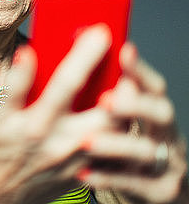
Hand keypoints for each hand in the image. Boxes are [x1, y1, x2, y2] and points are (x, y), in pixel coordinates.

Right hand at [0, 24, 114, 203]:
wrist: (3, 194)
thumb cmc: (1, 152)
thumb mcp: (1, 117)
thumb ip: (16, 84)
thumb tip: (28, 53)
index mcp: (38, 123)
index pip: (67, 83)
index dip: (86, 55)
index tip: (102, 32)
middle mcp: (63, 142)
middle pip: (107, 110)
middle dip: (124, 84)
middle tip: (127, 62)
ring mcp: (80, 160)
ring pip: (118, 131)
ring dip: (127, 106)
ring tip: (126, 85)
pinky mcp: (89, 172)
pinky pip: (116, 151)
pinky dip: (123, 131)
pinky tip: (120, 115)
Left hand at [78, 43, 188, 202]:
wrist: (155, 190)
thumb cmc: (127, 146)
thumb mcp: (124, 119)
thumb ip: (108, 95)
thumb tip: (72, 60)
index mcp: (156, 112)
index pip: (153, 85)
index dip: (140, 69)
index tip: (123, 50)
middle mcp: (166, 134)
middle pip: (161, 113)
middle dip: (134, 104)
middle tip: (105, 99)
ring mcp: (167, 163)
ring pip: (147, 150)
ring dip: (115, 144)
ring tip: (85, 140)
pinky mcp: (159, 190)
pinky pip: (134, 184)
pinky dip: (107, 177)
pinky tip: (83, 172)